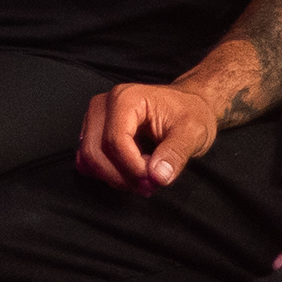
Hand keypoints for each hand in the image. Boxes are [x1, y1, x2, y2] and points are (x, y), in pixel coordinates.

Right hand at [79, 81, 223, 194]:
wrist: (187, 107)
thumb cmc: (190, 114)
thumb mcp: (193, 132)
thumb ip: (176, 153)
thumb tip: (158, 176)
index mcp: (125, 98)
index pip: (115, 141)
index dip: (133, 168)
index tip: (154, 179)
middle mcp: (103, 105)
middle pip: (95, 152)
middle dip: (123, 177)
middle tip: (152, 183)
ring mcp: (94, 119)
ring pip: (88, 160)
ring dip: (116, 177)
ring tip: (145, 175)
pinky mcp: (92, 133)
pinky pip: (87, 162)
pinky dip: (107, 174)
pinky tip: (131, 171)